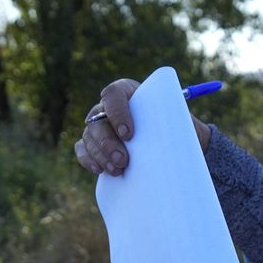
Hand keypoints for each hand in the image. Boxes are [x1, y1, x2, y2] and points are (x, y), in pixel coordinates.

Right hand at [74, 78, 211, 177]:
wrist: (171, 146)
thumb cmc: (176, 130)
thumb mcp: (179, 122)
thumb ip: (172, 122)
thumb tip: (177, 136)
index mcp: (129, 92)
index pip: (113, 94)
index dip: (117, 112)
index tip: (129, 134)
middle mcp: (109, 107)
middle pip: (97, 119)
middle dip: (107, 142)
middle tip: (123, 160)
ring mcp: (99, 125)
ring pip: (89, 136)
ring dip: (100, 154)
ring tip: (118, 170)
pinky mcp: (94, 144)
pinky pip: (82, 148)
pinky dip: (88, 159)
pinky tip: (99, 170)